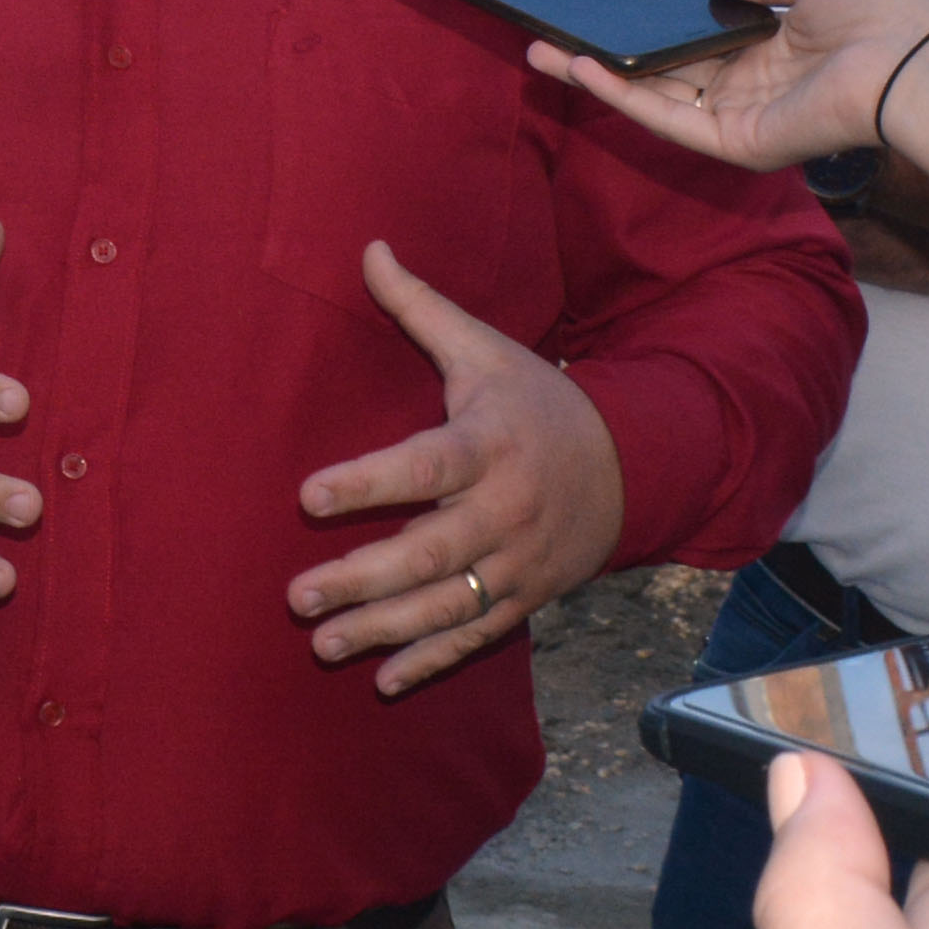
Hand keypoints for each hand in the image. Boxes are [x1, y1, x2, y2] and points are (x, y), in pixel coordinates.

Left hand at [288, 242, 625, 696]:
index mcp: (490, 444)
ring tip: (321, 643)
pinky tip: (383, 682)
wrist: (632, 466)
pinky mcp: (526, 599)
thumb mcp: (488, 351)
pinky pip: (478, 637)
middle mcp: (506, 510)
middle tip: (297, 595)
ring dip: (385, 630)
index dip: (368, 483)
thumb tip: (368, 246)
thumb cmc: (539, 402)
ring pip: (450, 605)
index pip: (424, 467)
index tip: (307, 495)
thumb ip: (421, 308)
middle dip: (364, 579)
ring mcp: (519, 563)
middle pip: (432, 552)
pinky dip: (433, 662)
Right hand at [533, 0, 928, 178]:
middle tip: (550, 33)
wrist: (914, 55)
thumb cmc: (880, 10)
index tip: (606, 8)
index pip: (697, 44)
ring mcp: (742, 120)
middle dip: (606, 55)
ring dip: (598, 76)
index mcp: (773, 52)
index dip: (651, 27)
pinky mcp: (737, 144)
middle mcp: (753, 90)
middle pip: (664, 75)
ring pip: (656, 100)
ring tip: (543, 49)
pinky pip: (670, 121)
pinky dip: (624, 97)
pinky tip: (582, 68)